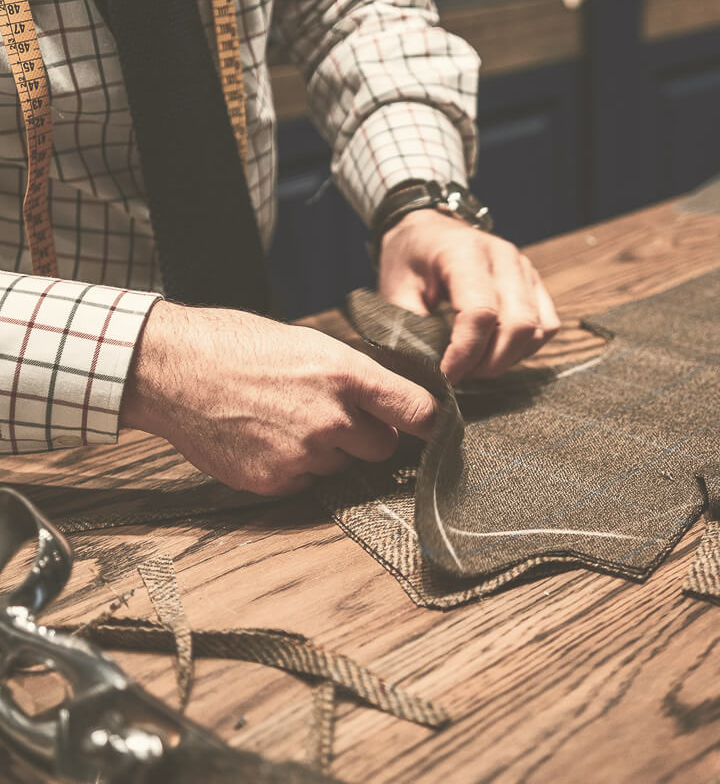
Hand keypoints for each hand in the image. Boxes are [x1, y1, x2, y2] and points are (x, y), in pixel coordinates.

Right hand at [121, 301, 437, 495]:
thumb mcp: (309, 344)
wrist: (171, 369)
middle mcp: (332, 419)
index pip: (417, 411)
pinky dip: (296, 467)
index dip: (433, 424)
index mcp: (346, 375)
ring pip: (342, 466)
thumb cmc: (236, 345)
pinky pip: (307, 482)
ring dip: (329, 452)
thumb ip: (353, 378)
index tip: (440, 431)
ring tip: (286, 420)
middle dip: (368, 436)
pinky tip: (266, 439)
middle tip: (334, 416)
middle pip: (384, 447)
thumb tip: (386, 404)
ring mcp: (303, 455)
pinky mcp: (276, 481)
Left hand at [378, 209, 560, 382]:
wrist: (427, 230)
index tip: (446, 375)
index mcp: (465, 253)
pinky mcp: (535, 283)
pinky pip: (546, 326)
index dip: (465, 354)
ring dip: (507, 358)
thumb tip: (426, 370)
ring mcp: (524, 269)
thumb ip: (410, 328)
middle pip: (517, 325)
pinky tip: (496, 350)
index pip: (481, 314)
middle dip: (489, 363)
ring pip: (535, 330)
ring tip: (475, 363)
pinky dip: (525, 348)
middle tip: (461, 373)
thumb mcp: (395, 290)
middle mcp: (503, 257)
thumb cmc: (410, 259)